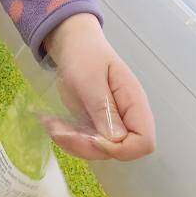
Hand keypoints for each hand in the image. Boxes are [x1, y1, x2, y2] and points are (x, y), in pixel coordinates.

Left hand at [43, 13, 155, 161]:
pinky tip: (52, 123)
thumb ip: (103, 107)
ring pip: (98, 151)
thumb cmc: (85, 55)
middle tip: (60, 130)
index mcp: (134, 103)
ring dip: (72, 143)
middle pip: (119, 151)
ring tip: (51, 124)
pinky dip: (67, 137)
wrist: (72, 45)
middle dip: (87, 147)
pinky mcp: (95, 125)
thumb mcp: (90, 78)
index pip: (144, 142)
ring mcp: (110, 124)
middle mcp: (126, 118)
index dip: (121, 148)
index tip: (94, 137)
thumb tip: (116, 140)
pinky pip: (84, 143)